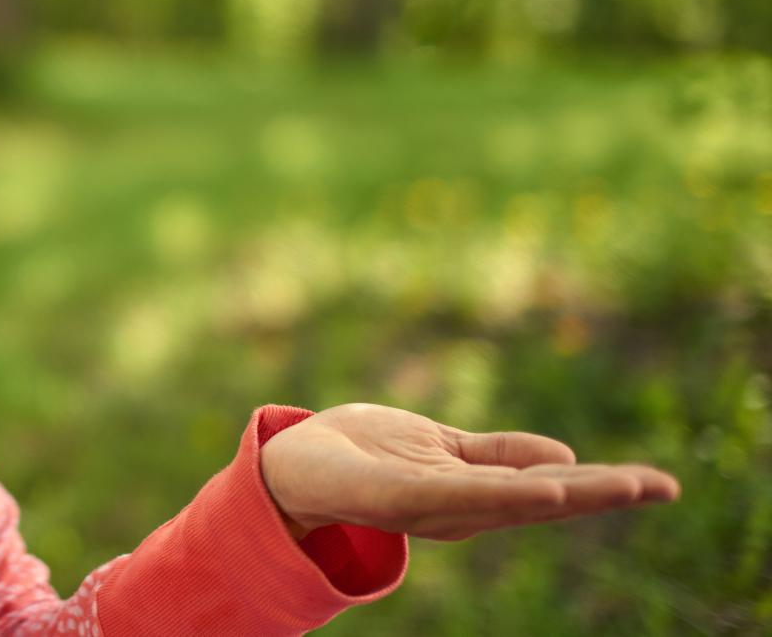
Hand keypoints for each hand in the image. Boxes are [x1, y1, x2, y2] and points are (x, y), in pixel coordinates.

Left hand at [260, 403, 679, 540]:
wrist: (290, 466)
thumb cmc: (366, 456)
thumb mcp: (444, 448)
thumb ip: (497, 455)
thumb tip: (563, 454)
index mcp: (474, 490)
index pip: (549, 485)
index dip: (604, 485)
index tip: (660, 483)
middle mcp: (460, 506)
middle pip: (542, 498)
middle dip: (604, 494)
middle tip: (665, 487)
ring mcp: (430, 506)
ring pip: (509, 500)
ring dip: (567, 493)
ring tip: (621, 486)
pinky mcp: (397, 499)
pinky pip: (457, 496)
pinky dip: (503, 494)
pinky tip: (547, 491)